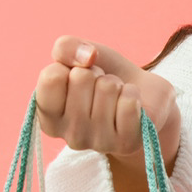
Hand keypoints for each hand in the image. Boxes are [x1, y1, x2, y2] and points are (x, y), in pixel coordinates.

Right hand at [33, 36, 179, 169]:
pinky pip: (128, 102)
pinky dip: (132, 92)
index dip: (69, 66)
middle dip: (95, 73)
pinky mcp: (126, 143)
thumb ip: (66, 48)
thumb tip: (87, 56)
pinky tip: (131, 105)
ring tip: (115, 97)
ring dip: (115, 83)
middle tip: (100, 87)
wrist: (141, 94)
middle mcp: (70, 135)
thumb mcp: (78, 56)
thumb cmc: (103, 77)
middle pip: (80, 78)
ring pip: (107, 88)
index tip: (76, 76)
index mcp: (49, 117)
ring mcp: (98, 142)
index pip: (51, 77)